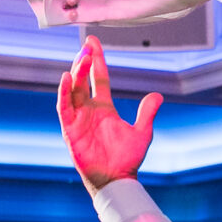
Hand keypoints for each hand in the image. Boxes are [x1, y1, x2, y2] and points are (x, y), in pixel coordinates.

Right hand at [57, 36, 161, 190]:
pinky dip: (64, 93)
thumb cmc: (127, 159)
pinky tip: (66, 78)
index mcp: (104, 108)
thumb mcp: (142, 132)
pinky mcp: (70, 130)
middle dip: (85, 62)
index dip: (97, 60)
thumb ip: (147, 112)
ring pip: (73, 90)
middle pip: (83, 80)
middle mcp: (89, 110)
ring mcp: (78, 119)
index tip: (93, 42)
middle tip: (87, 45)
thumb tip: (156, 95)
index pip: (99, 78)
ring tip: (82, 57)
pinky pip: (64, 108)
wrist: (117, 179)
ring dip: (76, 73)